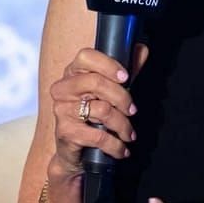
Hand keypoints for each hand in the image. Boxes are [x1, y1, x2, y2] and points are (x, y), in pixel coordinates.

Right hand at [46, 45, 149, 201]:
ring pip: (102, 110)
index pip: (85, 57)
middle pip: (96, 82)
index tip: (125, 76)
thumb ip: (124, 73)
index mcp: (72, 73)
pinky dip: (115, 145)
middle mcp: (63, 88)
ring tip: (129, 134)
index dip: (107, 64)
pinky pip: (99, 136)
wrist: (74, 153)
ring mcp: (61, 110)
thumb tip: (141, 50)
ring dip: (123, 125)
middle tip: (132, 110)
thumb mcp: (110, 94)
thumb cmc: (93, 119)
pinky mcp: (65, 132)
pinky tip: (121, 149)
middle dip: (122, 98)